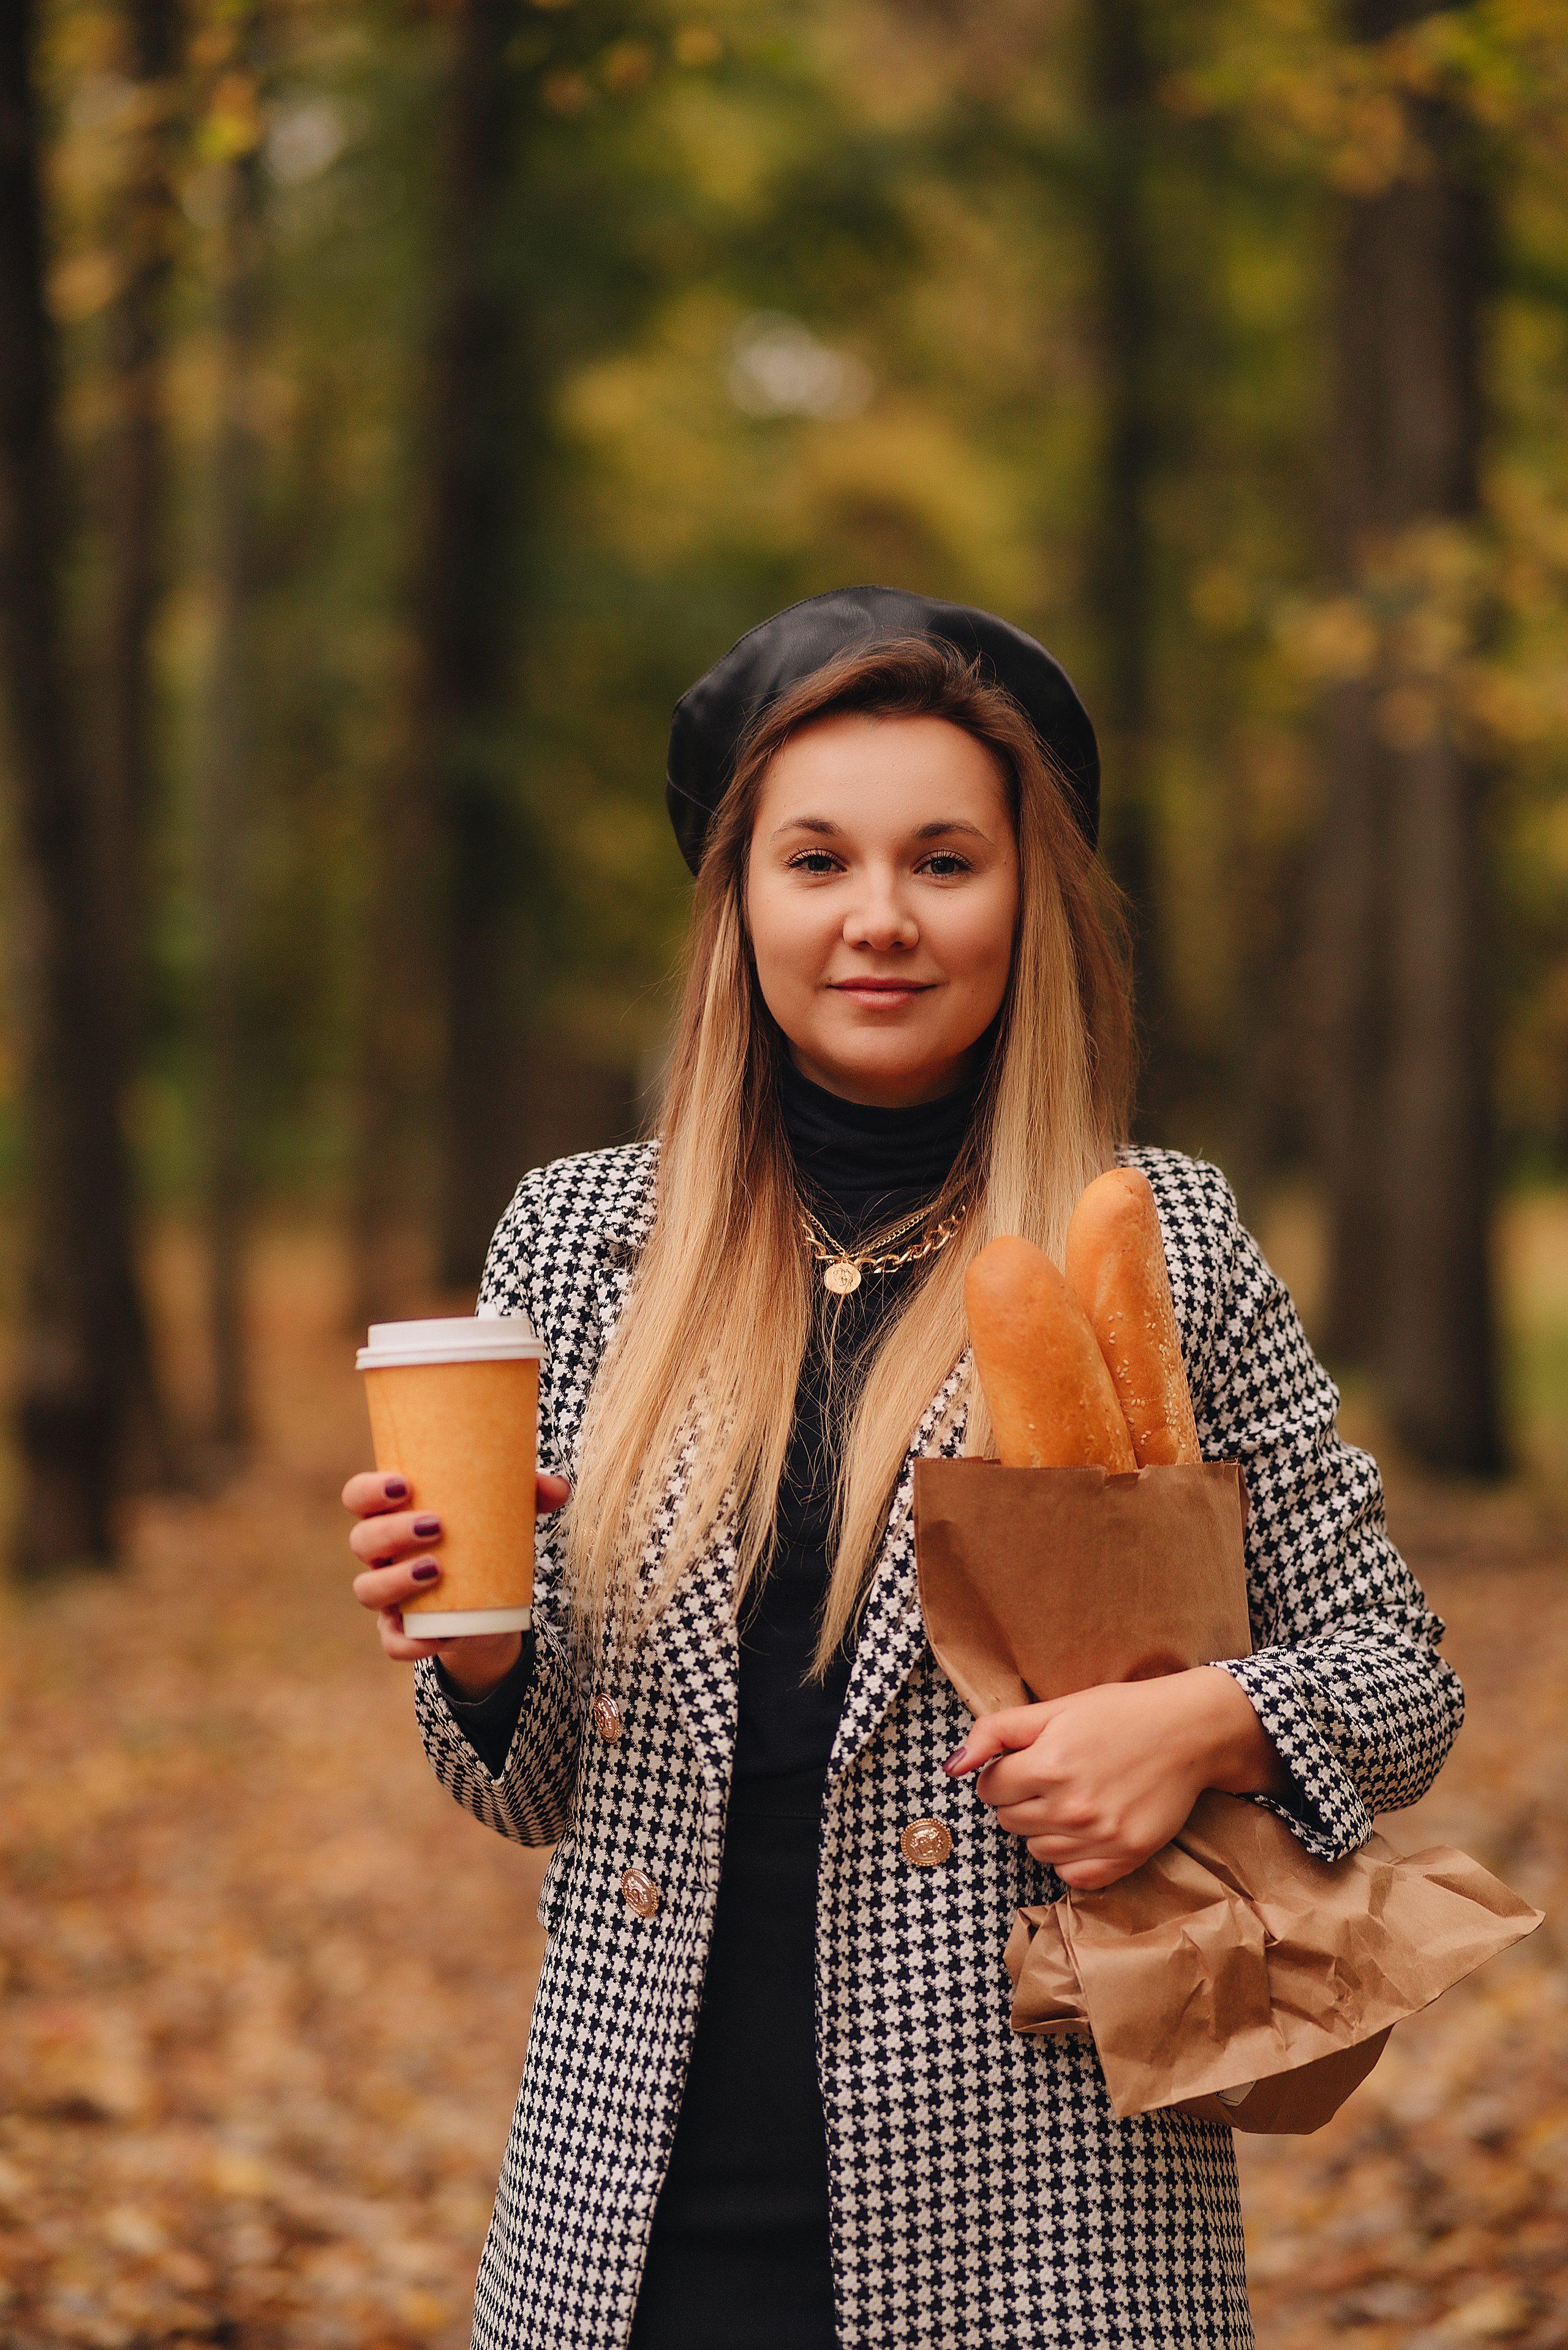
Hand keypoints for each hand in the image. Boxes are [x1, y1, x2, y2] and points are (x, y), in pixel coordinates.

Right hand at [343, 1466, 571, 1693]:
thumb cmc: (485, 1543)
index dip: (369, 1491)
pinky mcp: (401, 1633)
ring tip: (437, 1570)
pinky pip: (392, 1643)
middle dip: (392, 1532)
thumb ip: (530, 1496)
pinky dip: (410, 1642)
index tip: (403, 1486)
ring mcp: (388, 1596)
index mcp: (394, 1516)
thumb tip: (559, 1489)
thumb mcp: (506, 1517)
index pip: (359, 1497)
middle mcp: (381, 1555)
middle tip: (436, 1526)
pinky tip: (439, 1636)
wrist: (490, 1607)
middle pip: (362, 1540)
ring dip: (395, 1580)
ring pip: (367, 1590)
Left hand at [944, 1669, 1287, 1890]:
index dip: (1002, 1773)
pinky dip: (1070, 1858)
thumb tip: (951, 1767)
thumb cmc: (1119, 1714)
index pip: (989, 1789)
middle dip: (1019, 1800)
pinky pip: (1072, 1877)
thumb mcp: (1055, 1708)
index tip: (1024, 1762)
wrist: (1189, 1732)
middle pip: (1008, 1821)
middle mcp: (1072, 1806)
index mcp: (1049, 1764)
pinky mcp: (1127, 1857)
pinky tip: (1086, 1828)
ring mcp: (1101, 1837)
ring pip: (1035, 1850)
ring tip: (1070, 1799)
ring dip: (1042, 1828)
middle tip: (1049, 1777)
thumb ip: (995, 1732)